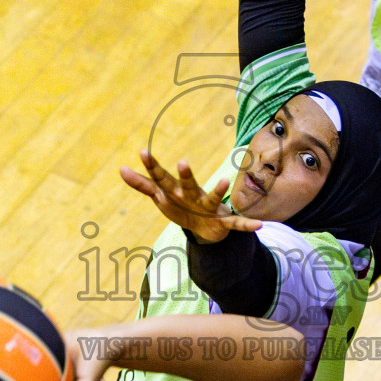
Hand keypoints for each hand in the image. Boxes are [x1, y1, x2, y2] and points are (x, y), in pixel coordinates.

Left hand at [120, 150, 261, 243]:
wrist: (206, 228)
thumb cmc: (182, 206)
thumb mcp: (161, 197)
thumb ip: (142, 184)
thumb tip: (120, 169)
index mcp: (177, 191)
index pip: (162, 178)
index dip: (152, 168)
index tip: (142, 152)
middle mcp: (193, 196)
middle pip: (187, 185)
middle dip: (185, 176)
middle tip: (182, 162)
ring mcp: (209, 207)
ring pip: (212, 199)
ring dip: (218, 192)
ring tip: (223, 182)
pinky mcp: (223, 221)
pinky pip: (236, 223)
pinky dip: (246, 225)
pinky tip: (259, 225)